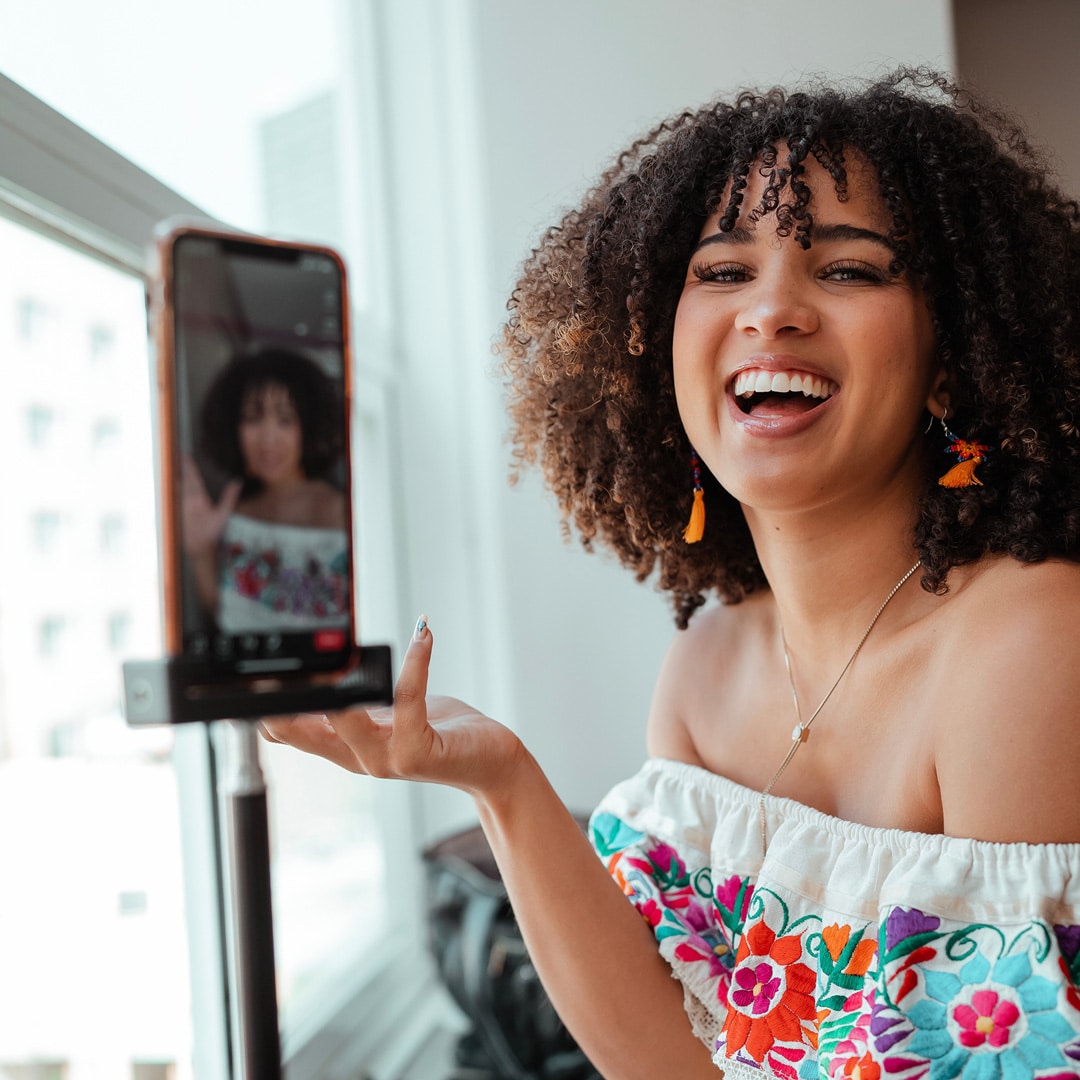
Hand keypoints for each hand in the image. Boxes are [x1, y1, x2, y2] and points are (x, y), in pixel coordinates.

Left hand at [181, 455, 240, 557]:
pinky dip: (174, 490)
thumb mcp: (223, 515)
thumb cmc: (211, 532)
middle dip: (183, 470)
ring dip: (177, 478)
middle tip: (180, 458)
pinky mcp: (177, 513)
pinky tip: (173, 487)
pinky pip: (174, 498)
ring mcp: (180, 507)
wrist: (198, 548)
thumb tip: (237, 483)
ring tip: (175, 469)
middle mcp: (186, 502)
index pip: (194, 479)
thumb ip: (229, 498)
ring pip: (177, 489)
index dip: (190, 467)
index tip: (186, 457)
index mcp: (198, 500)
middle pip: (184, 481)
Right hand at [260, 618, 528, 799]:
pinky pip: (408, 699)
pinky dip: (413, 661)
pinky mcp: (419, 752)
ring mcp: (386, 759)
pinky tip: (423, 635)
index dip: (259, 703)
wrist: (490, 763)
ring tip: (345, 648)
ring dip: (342, 684)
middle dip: (282, 695)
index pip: (280, 730)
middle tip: (276, 655)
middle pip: (297, 730)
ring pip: (345, 722)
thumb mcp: (384, 715)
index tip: (250, 665)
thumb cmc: (439, 729)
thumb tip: (320, 664)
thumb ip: (351, 700)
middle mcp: (356, 758)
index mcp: (341, 746)